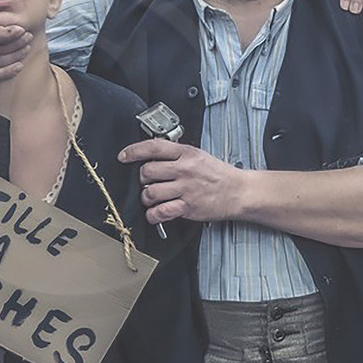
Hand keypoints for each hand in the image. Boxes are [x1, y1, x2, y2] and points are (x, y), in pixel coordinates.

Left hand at [118, 135, 242, 226]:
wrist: (239, 191)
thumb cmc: (219, 174)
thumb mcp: (198, 155)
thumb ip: (176, 154)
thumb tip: (152, 155)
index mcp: (186, 153)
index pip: (153, 147)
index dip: (133, 151)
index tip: (123, 156)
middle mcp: (184, 170)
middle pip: (147, 172)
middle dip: (142, 179)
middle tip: (148, 182)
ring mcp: (186, 189)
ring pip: (150, 193)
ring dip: (146, 197)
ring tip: (152, 198)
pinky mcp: (188, 207)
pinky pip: (160, 212)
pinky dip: (153, 215)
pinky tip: (155, 212)